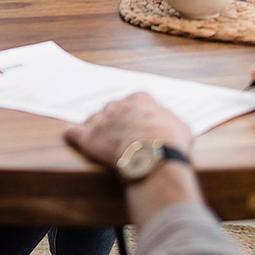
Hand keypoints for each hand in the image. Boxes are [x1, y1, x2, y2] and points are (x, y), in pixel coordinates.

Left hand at [63, 92, 191, 168]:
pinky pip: (74, 132)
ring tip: (102, 141)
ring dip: (97, 129)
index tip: (139, 125)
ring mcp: (101, 120)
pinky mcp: (88, 137)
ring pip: (94, 120)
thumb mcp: (181, 127)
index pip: (134, 102)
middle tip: (122, 135)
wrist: (152, 155)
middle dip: (116, 121)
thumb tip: (175, 130)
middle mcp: (118, 105)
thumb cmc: (169, 141)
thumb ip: (171, 123)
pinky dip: (73, 134)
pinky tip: (72, 136)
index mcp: (139, 99)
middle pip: (112, 110)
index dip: (136, 116)